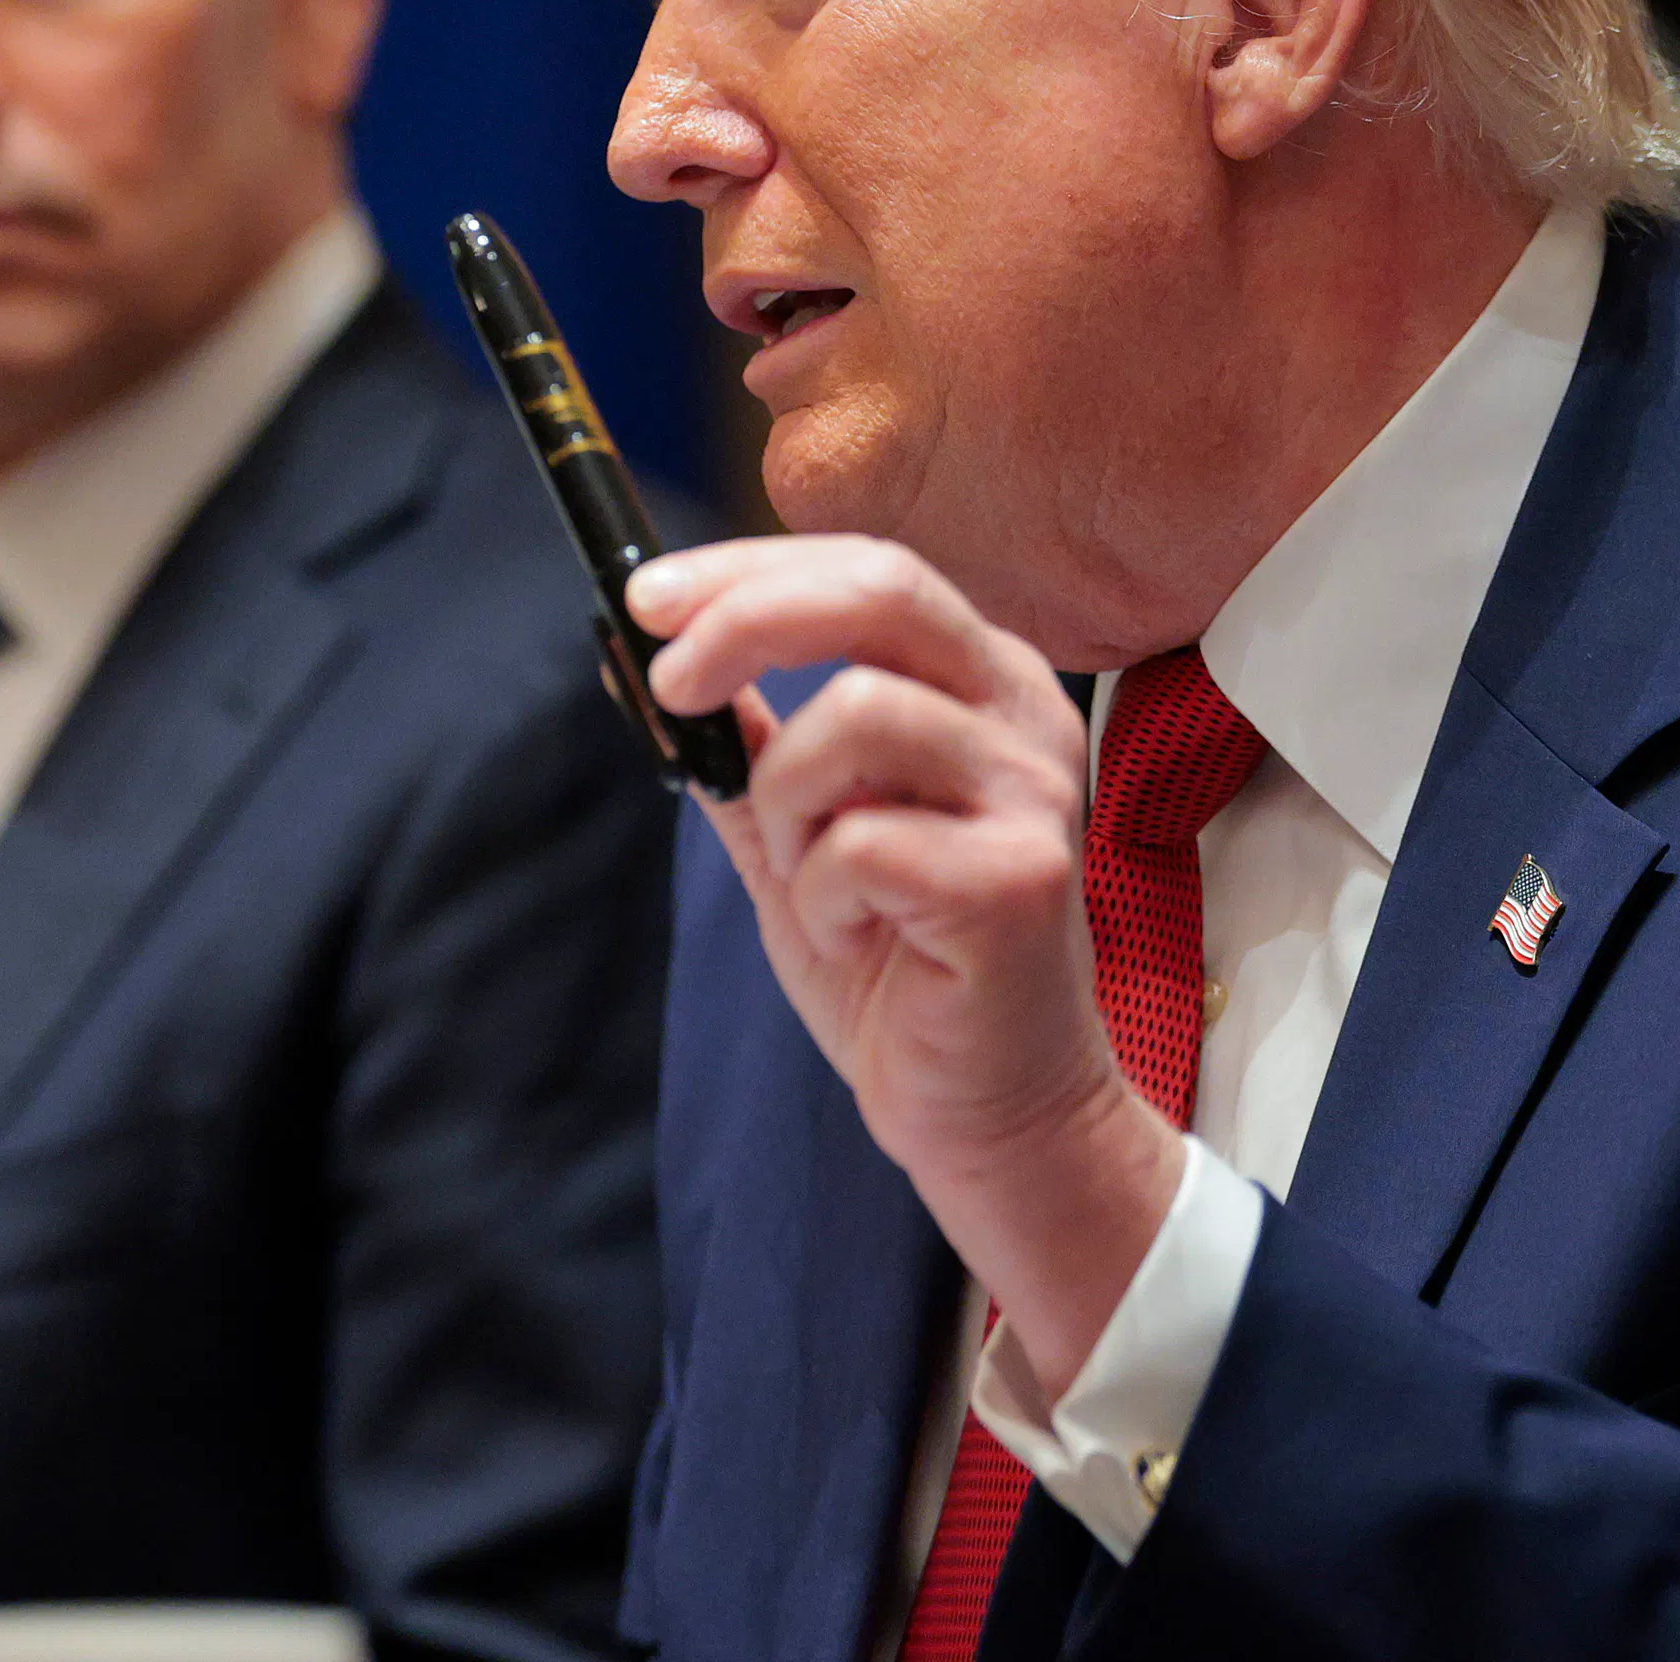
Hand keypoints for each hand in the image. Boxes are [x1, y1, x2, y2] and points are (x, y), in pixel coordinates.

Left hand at [627, 534, 1186, 1403]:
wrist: (986, 1111)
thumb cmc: (900, 971)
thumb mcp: (799, 837)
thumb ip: (746, 748)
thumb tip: (646, 663)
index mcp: (982, 684)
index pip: (869, 569)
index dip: (749, 568)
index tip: (646, 596)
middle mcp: (1025, 717)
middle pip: (882, 590)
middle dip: (748, 617)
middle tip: (670, 679)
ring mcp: (1034, 794)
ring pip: (855, 716)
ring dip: (787, 801)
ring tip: (814, 879)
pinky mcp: (1021, 879)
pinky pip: (861, 841)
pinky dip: (820, 894)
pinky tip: (861, 935)